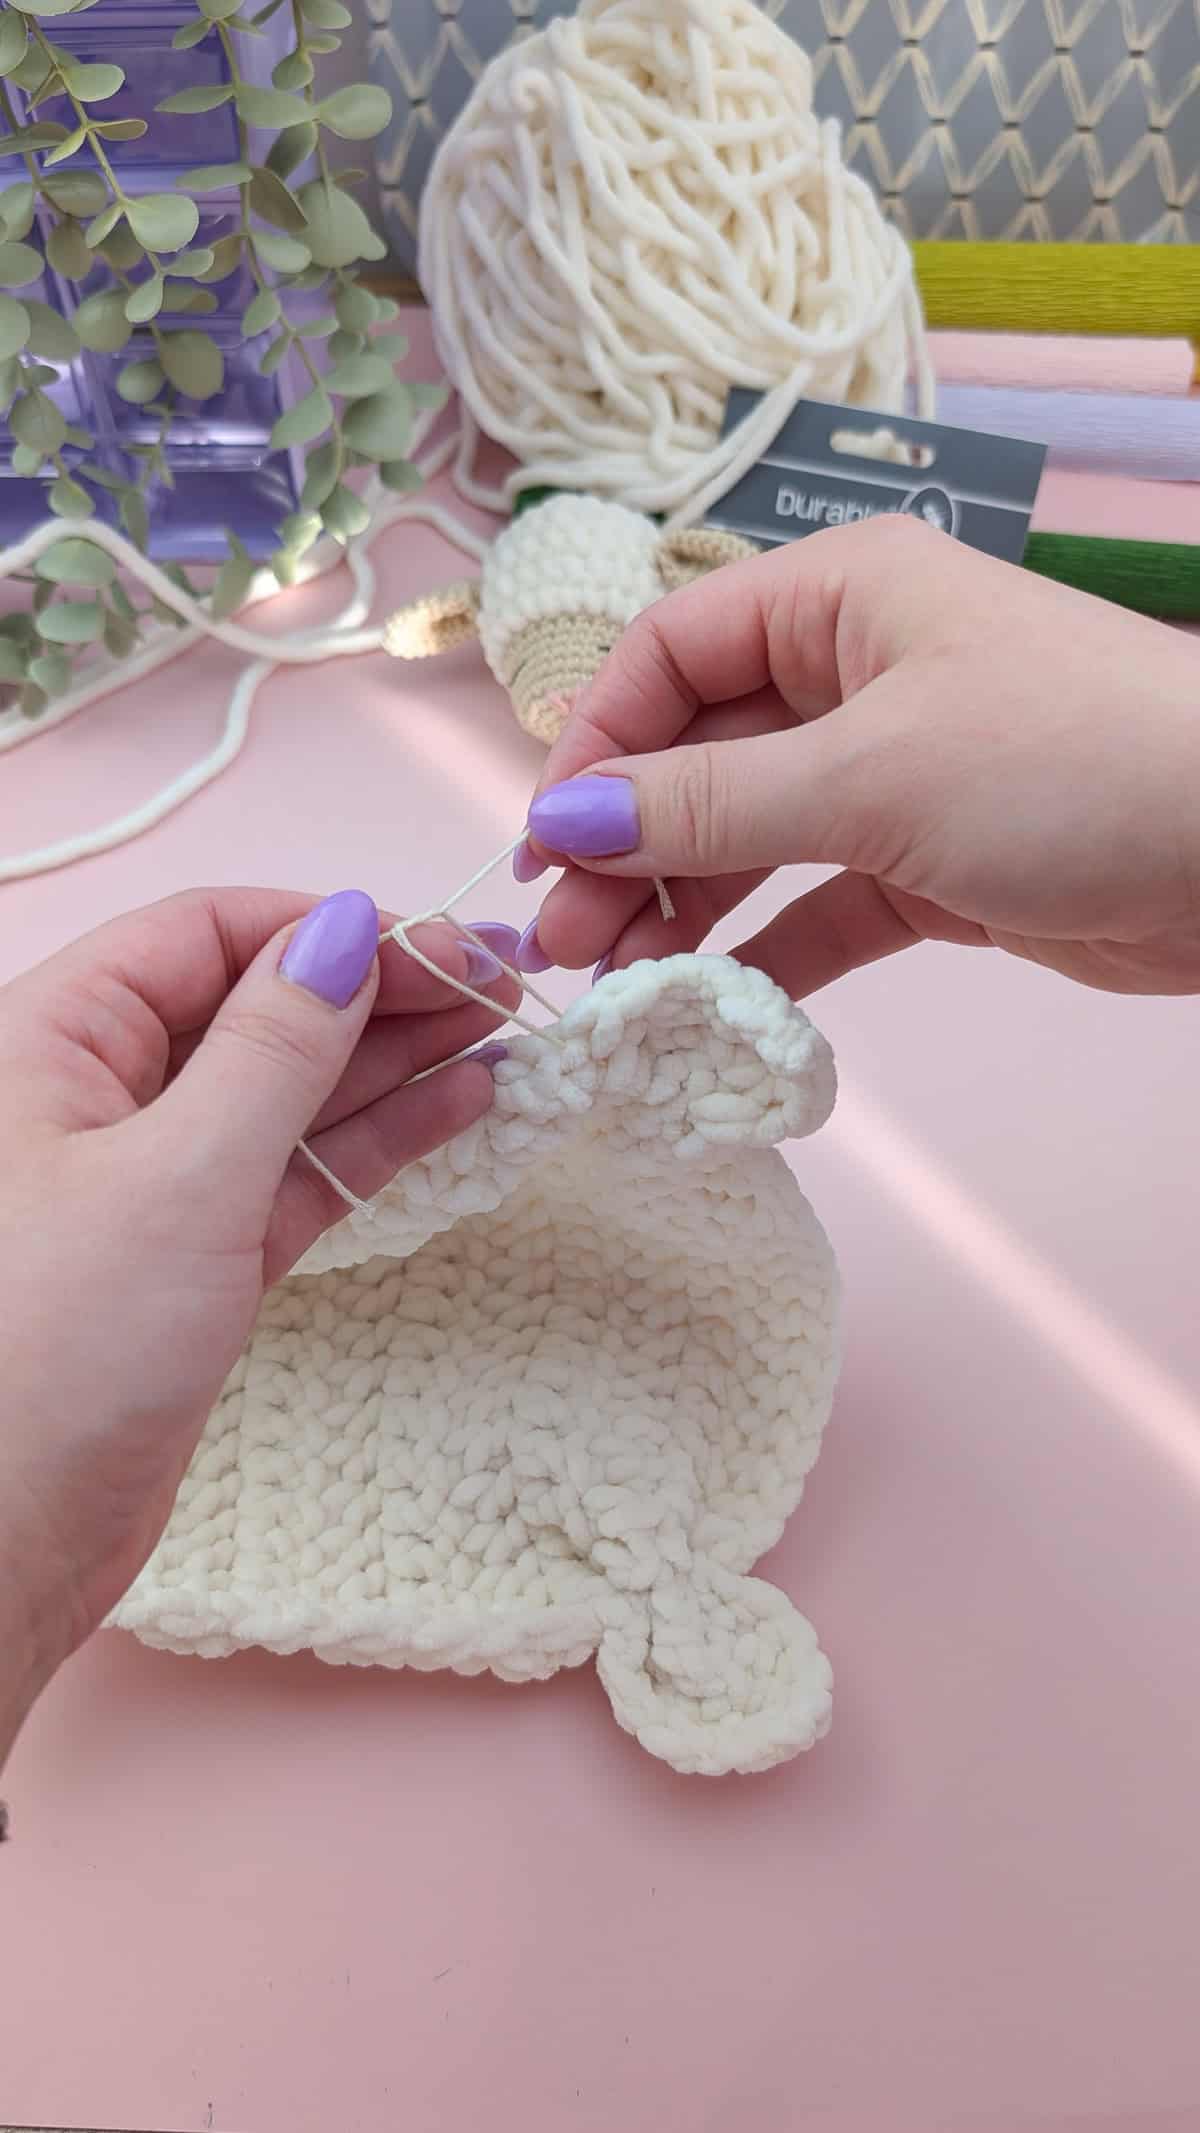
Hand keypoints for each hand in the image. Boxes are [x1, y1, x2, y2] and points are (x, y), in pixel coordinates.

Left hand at [0, 888, 516, 1765]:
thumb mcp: (177, 1176)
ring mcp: (150, 1180)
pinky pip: (297, 1171)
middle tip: (505, 984)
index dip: (325, 930)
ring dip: (394, 1061)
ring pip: (288, 1090)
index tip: (443, 944)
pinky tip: (461, 1107)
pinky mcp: (194, 1257)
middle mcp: (97, 1094)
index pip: (205, 936)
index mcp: (52, 1038)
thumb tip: (342, 928)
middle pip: (257, 1007)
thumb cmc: (48, 1352)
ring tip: (506, 1034)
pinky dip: (376, 1142)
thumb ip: (273, 1047)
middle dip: (379, 990)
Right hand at [516, 518, 1199, 997]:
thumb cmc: (1068, 765)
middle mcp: (859, 673)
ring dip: (679, 906)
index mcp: (841, 598)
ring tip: (610, 984)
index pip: (672, 653)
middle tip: (558, 944)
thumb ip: (709, 806)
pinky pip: (818, 903)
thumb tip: (566, 825)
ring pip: (751, 836)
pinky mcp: (932, 864)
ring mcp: (895, 773)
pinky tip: (705, 1002)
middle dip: (625, 845)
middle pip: (700, 754)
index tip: (544, 843)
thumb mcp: (869, 775)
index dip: (597, 745)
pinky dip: (763, 950)